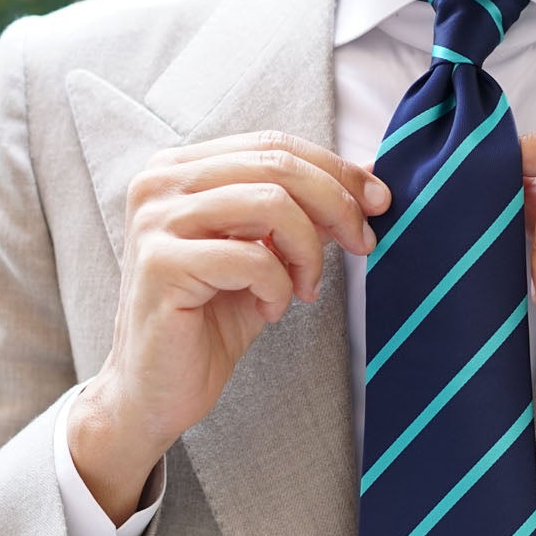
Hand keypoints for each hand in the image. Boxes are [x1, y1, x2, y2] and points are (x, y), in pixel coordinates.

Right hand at [71, 131, 390, 522]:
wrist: (155, 389)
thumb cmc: (210, 321)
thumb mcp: (267, 255)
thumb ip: (302, 210)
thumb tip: (368, 173)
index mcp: (181, 168)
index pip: (274, 145)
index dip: (335, 170)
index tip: (379, 202)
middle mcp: (159, 183)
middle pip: (277, 165)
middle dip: (337, 205)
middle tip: (363, 244)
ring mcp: (155, 220)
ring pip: (270, 203)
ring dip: (308, 250)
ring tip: (306, 288)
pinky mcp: (161, 264)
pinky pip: (252, 258)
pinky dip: (278, 287)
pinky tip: (270, 309)